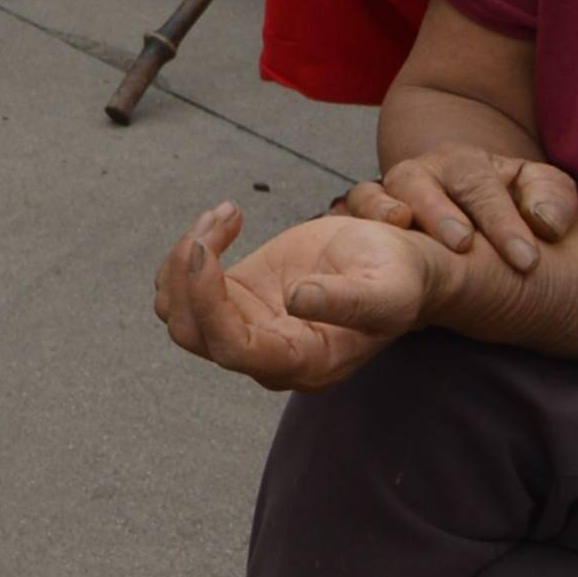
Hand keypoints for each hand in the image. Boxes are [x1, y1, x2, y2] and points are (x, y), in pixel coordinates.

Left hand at [152, 203, 454, 392]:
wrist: (399, 269)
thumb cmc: (400, 281)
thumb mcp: (388, 290)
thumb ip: (348, 301)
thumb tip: (298, 300)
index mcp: (305, 362)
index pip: (233, 351)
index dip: (207, 303)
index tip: (205, 248)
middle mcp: (268, 356)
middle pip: (192, 332)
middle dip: (189, 270)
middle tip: (223, 216)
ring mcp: (247, 328)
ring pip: (177, 310)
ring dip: (186, 255)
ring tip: (226, 213)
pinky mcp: (236, 300)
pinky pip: (185, 287)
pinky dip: (192, 249)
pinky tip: (227, 218)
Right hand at [349, 146, 577, 275]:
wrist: (467, 198)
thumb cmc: (510, 200)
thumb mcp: (540, 190)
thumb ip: (552, 199)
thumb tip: (543, 225)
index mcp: (463, 164)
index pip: (482, 189)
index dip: (505, 224)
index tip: (528, 261)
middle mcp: (418, 174)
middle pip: (417, 183)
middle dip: (438, 211)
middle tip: (462, 243)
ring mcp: (384, 196)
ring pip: (369, 194)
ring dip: (382, 211)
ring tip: (401, 228)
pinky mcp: (361, 222)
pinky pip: (341, 219)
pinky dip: (341, 226)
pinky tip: (351, 250)